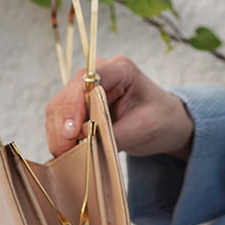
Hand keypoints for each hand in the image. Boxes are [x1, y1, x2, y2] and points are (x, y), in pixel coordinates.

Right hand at [44, 55, 194, 159]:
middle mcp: (98, 74)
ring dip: (57, 133)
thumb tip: (84, 137)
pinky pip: (60, 120)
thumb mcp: (146, 127)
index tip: (73, 131)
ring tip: (65, 154)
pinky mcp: (80, 106)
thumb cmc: (162, 119)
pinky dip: (59, 136)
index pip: (87, 80)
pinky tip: (65, 152)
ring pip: (58, 108)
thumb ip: (117, 132)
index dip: (74, 104)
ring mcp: (86, 90)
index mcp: (120, 69)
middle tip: (66, 150)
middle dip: (62, 124)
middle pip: (67, 95)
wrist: (166, 124)